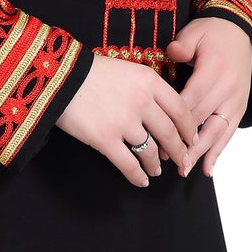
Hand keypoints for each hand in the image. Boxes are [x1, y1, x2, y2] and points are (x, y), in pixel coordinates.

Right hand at [54, 52, 200, 185]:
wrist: (59, 77)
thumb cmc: (91, 72)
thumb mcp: (127, 70)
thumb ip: (148, 88)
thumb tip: (163, 112)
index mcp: (149, 82)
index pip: (180, 109)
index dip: (189, 128)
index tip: (192, 138)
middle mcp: (142, 102)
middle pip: (169, 133)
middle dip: (178, 151)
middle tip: (182, 160)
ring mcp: (124, 123)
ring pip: (150, 151)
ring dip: (155, 164)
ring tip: (156, 169)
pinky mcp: (105, 140)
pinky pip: (128, 164)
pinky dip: (137, 176)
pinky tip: (141, 180)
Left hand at [160, 17, 251, 175]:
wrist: (238, 32)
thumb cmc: (211, 33)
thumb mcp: (194, 32)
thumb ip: (182, 45)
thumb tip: (172, 53)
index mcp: (214, 69)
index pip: (192, 98)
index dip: (174, 118)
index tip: (157, 133)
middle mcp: (228, 88)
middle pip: (203, 119)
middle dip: (183, 140)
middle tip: (164, 158)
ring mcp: (236, 100)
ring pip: (217, 131)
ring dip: (200, 152)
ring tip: (184, 169)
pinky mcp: (240, 108)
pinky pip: (229, 133)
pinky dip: (218, 151)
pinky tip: (207, 168)